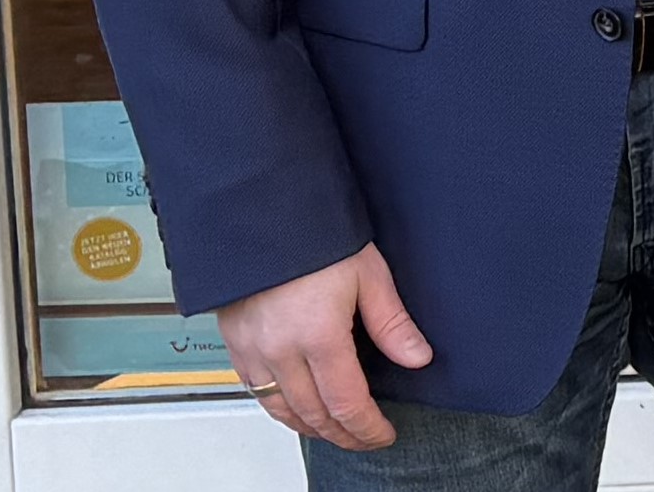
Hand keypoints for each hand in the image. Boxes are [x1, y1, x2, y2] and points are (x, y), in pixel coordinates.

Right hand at [217, 244, 431, 450]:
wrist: (262, 213)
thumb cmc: (316, 237)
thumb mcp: (369, 274)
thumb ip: (392, 323)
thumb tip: (418, 358)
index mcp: (318, 337)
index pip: (347, 403)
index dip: (367, 427)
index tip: (384, 434)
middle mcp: (280, 351)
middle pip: (314, 414)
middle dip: (343, 433)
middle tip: (366, 438)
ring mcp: (252, 350)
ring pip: (281, 410)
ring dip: (311, 427)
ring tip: (336, 432)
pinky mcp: (235, 343)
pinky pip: (256, 392)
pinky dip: (280, 409)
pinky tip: (297, 409)